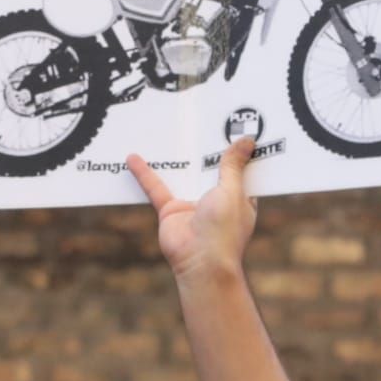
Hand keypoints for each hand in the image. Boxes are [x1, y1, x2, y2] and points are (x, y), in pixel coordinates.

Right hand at [127, 138, 257, 282]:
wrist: (200, 264)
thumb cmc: (224, 231)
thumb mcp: (233, 191)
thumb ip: (233, 165)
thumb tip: (247, 141)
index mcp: (239, 198)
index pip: (241, 169)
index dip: (239, 150)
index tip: (238, 125)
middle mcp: (216, 200)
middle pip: (209, 168)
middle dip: (206, 146)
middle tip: (203, 116)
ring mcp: (192, 205)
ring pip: (183, 174)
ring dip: (176, 157)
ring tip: (170, 127)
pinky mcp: (170, 210)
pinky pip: (156, 188)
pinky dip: (144, 174)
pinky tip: (133, 157)